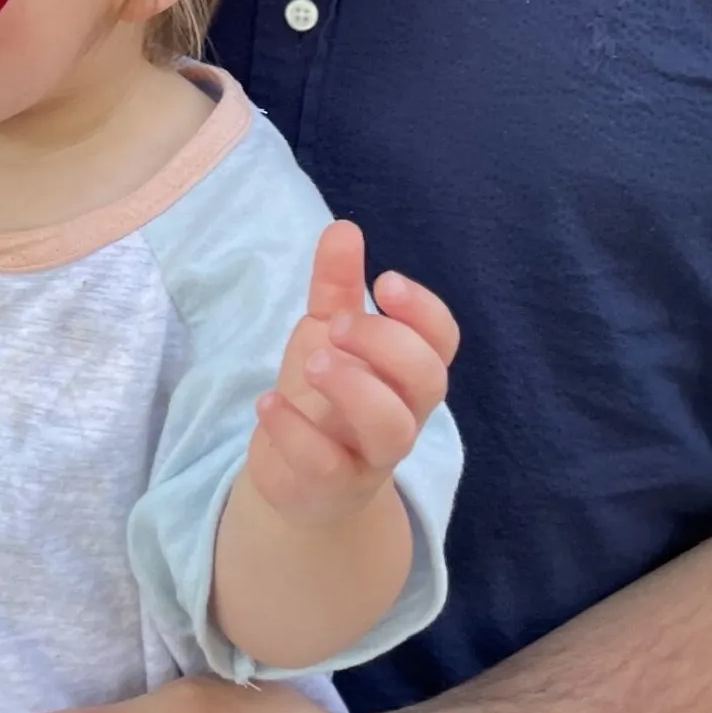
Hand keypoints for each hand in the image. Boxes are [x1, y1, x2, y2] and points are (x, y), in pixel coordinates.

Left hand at [249, 221, 458, 525]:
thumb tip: (344, 227)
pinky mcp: (333, 485)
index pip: (442, 341)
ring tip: (312, 362)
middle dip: (385, 342)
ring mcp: (372, 455)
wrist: (299, 478)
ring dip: (353, 386)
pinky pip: (328, 465)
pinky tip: (268, 402)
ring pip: (392, 429)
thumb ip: (336, 284)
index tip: (384, 282)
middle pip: (428, 380)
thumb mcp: (327, 332)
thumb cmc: (327, 394)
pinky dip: (296, 431)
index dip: (423, 311)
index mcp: (406, 371)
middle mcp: (403, 414)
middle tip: (334, 327)